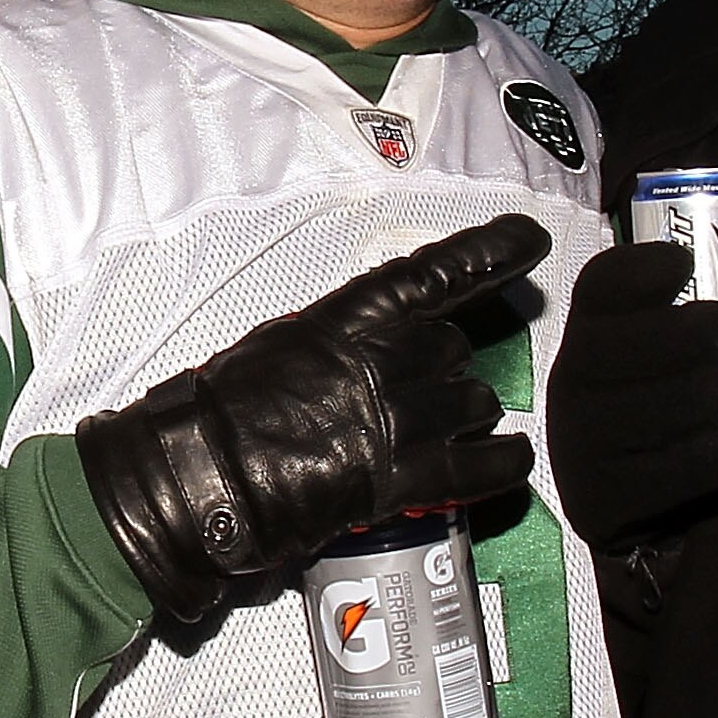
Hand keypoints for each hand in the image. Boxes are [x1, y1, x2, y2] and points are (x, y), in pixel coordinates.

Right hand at [77, 217, 547, 622]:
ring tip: (459, 429)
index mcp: (342, 319)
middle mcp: (377, 359)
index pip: (429, 277)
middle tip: (429, 390)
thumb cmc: (214, 412)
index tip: (527, 240)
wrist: (191, 474)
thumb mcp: (276, 349)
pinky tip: (515, 458)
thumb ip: (330, 348)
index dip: (486, 255)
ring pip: (470, 401)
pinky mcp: (397, 477)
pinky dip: (503, 462)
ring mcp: (391, 417)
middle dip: (448, 367)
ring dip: (468, 412)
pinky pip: (475, 466)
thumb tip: (360, 357)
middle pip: (453, 348)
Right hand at [546, 239, 717, 546]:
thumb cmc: (649, 404)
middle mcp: (572, 380)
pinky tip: (710, 448)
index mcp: (585, 333)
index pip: (605, 281)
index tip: (686, 264)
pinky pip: (691, 464)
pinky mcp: (603, 496)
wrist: (609, 494)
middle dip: (714, 333)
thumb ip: (715, 318)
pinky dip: (716, 455)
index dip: (650, 265)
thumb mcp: (663, 352)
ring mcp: (582, 440)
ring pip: (686, 401)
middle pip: (662, 335)